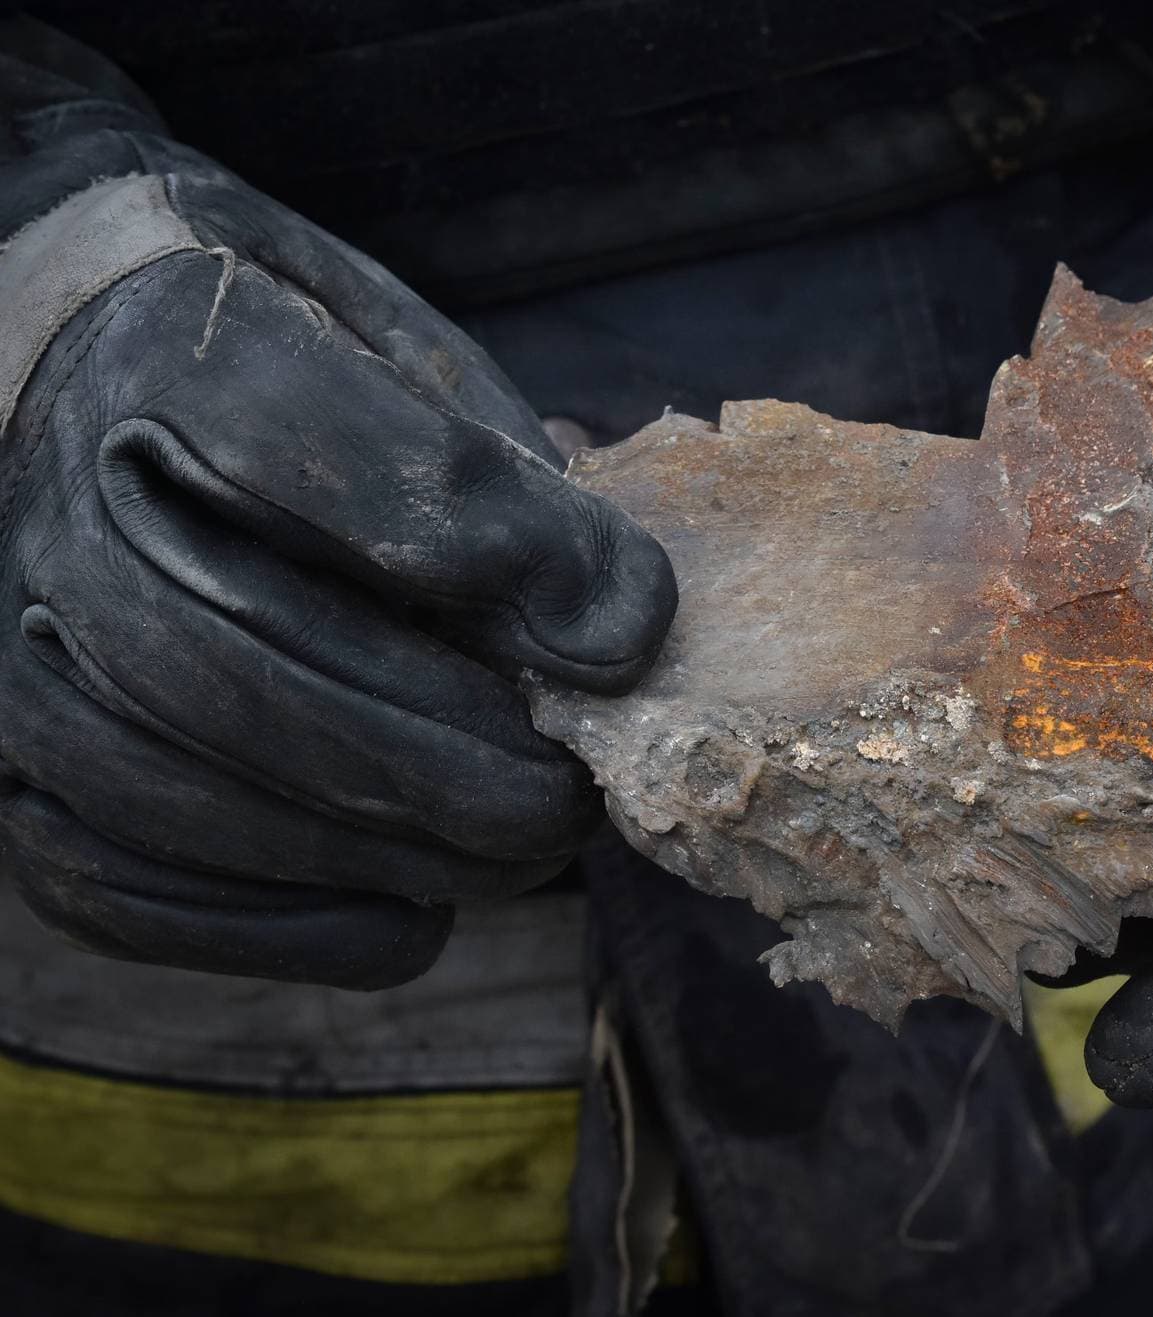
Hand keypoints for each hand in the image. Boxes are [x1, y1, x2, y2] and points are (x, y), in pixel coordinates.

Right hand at [0, 122, 673, 987]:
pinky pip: (123, 887)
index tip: (622, 637)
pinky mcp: (11, 774)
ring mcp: (9, 653)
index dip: (489, 552)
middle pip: (238, 661)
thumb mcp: (407, 365)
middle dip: (437, 758)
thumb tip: (614, 632)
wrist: (86, 390)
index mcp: (170, 353)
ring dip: (381, 847)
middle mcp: (51, 506)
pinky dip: (286, 921)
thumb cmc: (287, 379)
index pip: (318, 450)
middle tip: (568, 799)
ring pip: (182, 788)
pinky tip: (410, 910)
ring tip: (519, 850)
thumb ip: (493, 478)